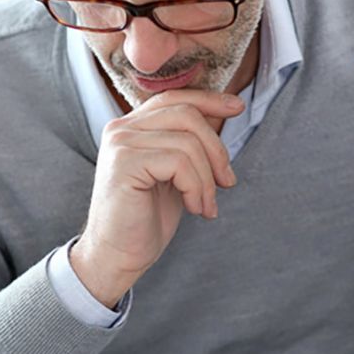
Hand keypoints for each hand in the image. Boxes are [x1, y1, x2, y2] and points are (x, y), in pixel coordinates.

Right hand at [70, 89, 244, 306]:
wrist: (117, 256)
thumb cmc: (145, 219)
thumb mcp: (175, 174)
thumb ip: (190, 143)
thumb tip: (224, 112)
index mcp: (131, 127)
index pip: (174, 98)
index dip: (208, 99)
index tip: (237, 107)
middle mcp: (121, 129)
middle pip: (186, 115)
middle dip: (217, 149)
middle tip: (227, 182)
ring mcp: (120, 144)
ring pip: (187, 142)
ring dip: (207, 179)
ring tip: (206, 205)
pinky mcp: (124, 163)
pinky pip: (178, 162)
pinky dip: (196, 187)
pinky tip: (194, 208)